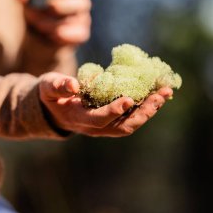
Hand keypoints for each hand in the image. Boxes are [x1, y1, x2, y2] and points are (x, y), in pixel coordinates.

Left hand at [19, 0, 98, 45]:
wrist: (37, 41)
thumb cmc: (36, 16)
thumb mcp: (28, 4)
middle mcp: (80, 3)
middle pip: (82, 2)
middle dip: (61, 5)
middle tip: (48, 6)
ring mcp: (83, 20)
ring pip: (78, 20)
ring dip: (56, 23)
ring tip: (39, 25)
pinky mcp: (80, 35)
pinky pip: (79, 34)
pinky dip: (64, 34)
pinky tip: (52, 35)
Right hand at [39, 72, 172, 136]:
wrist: (55, 111)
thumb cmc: (51, 96)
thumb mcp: (48, 88)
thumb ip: (58, 85)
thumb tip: (73, 85)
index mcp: (78, 118)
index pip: (98, 119)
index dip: (113, 111)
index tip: (127, 99)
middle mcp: (95, 127)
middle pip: (123, 127)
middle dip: (143, 113)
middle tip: (159, 96)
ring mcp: (105, 126)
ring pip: (131, 124)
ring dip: (149, 110)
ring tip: (165, 93)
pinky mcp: (112, 120)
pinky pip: (132, 117)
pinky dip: (146, 106)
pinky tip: (158, 93)